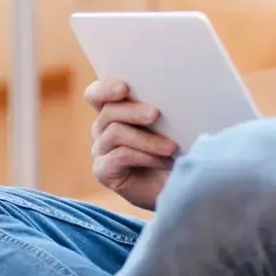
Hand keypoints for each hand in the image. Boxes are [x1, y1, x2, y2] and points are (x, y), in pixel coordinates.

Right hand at [85, 80, 177, 210]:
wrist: (178, 187)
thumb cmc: (175, 151)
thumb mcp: (170, 126)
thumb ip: (162, 109)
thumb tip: (172, 91)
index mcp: (115, 111)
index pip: (96, 94)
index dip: (106, 88)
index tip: (124, 88)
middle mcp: (102, 128)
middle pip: (108, 111)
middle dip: (133, 111)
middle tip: (155, 114)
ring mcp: (100, 150)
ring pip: (115, 132)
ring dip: (147, 139)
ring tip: (172, 147)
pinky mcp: (103, 171)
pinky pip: (120, 156)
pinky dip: (145, 156)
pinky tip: (164, 162)